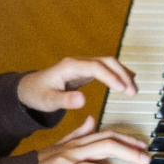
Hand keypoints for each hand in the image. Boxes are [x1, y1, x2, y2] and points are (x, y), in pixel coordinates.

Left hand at [17, 57, 137, 112]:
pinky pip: (106, 69)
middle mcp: (78, 62)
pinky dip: (118, 75)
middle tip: (133, 91)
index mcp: (69, 67)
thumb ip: (65, 101)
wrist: (30, 88)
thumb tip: (83, 100)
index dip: (111, 76)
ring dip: (123, 74)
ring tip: (134, 90)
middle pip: (106, 61)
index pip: (96, 67)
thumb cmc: (37, 94)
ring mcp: (83, 65)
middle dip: (122, 74)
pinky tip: (127, 83)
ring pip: (109, 63)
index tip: (122, 88)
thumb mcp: (48, 101)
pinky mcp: (86, 71)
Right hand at [36, 116, 150, 163]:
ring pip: (102, 150)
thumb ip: (78, 133)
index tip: (142, 146)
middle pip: (108, 140)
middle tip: (147, 156)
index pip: (106, 134)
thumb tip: (93, 120)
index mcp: (77, 141)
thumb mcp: (60, 147)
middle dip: (131, 147)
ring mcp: (70, 158)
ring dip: (125, 156)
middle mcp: (76, 147)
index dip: (126, 138)